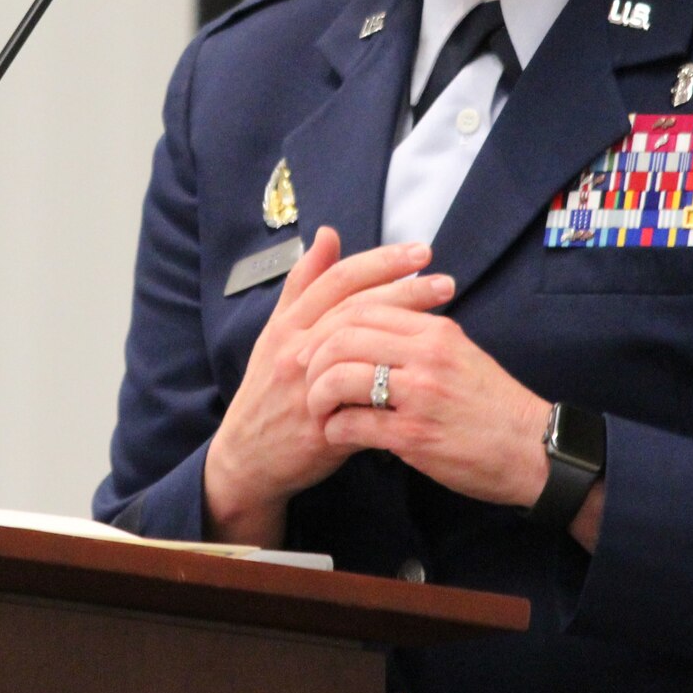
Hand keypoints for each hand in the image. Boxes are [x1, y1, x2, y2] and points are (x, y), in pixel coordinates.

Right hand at [203, 228, 453, 544]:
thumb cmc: (268, 391)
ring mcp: (307, 388)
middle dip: (403, 290)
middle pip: (353, 309)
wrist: (247, 456)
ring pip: (359, 348)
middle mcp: (295, 351)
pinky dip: (392, 386)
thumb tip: (328, 235)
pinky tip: (423, 376)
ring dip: (404, 331)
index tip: (420, 252)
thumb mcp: (277, 332)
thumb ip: (304, 284)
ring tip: (445, 320)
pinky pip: (361, 402)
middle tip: (444, 280)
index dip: (380, 262)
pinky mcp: (321, 426)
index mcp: (288, 325)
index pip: (337, 281)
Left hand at [303, 300, 552, 508]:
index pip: (363, 309)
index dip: (328, 324)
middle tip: (304, 375)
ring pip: (342, 377)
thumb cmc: (495, 407)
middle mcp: (425, 356)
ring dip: (319, 394)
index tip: (313, 341)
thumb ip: (421, 337)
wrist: (533, 450)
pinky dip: (335, 430)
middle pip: (344, 337)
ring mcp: (419, 395)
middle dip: (314, 357)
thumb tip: (381, 326)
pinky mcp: (414, 436)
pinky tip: (335, 435)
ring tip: (317, 408)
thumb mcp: (462, 354)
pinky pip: (354, 424)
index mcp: (435, 332)